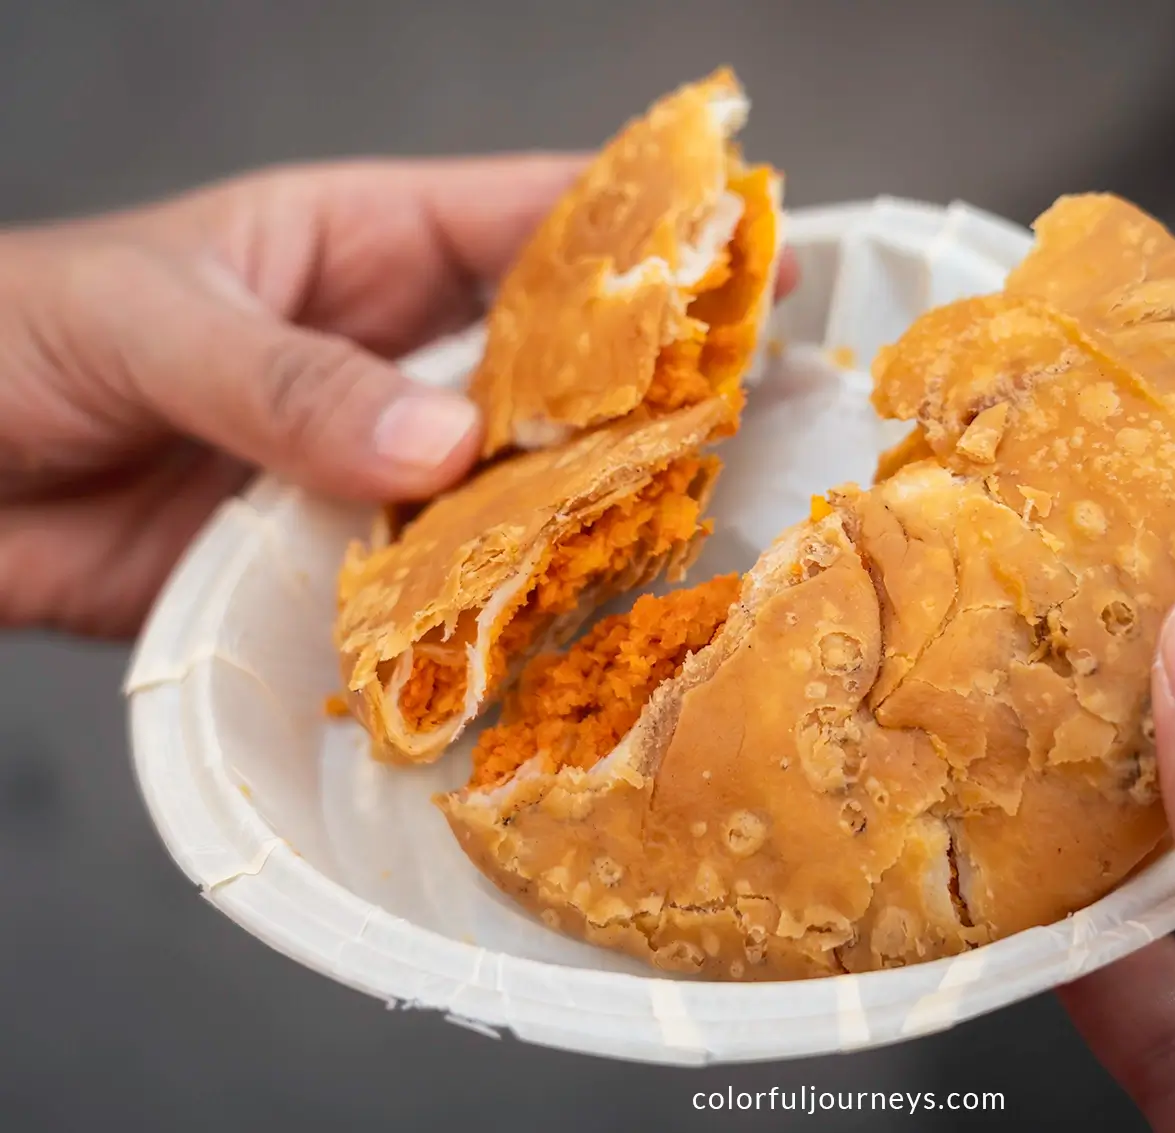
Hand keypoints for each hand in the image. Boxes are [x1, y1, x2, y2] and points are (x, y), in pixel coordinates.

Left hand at [0, 158, 798, 637]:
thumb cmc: (10, 340)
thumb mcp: (150, 323)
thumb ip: (289, 380)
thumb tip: (443, 445)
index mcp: (357, 244)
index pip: (529, 220)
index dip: (646, 232)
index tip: (751, 249)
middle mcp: (386, 353)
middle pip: (550, 361)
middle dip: (653, 377)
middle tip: (764, 399)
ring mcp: (369, 461)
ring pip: (511, 478)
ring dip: (587, 501)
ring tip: (693, 516)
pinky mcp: (334, 562)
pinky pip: (438, 578)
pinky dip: (495, 599)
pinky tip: (566, 615)